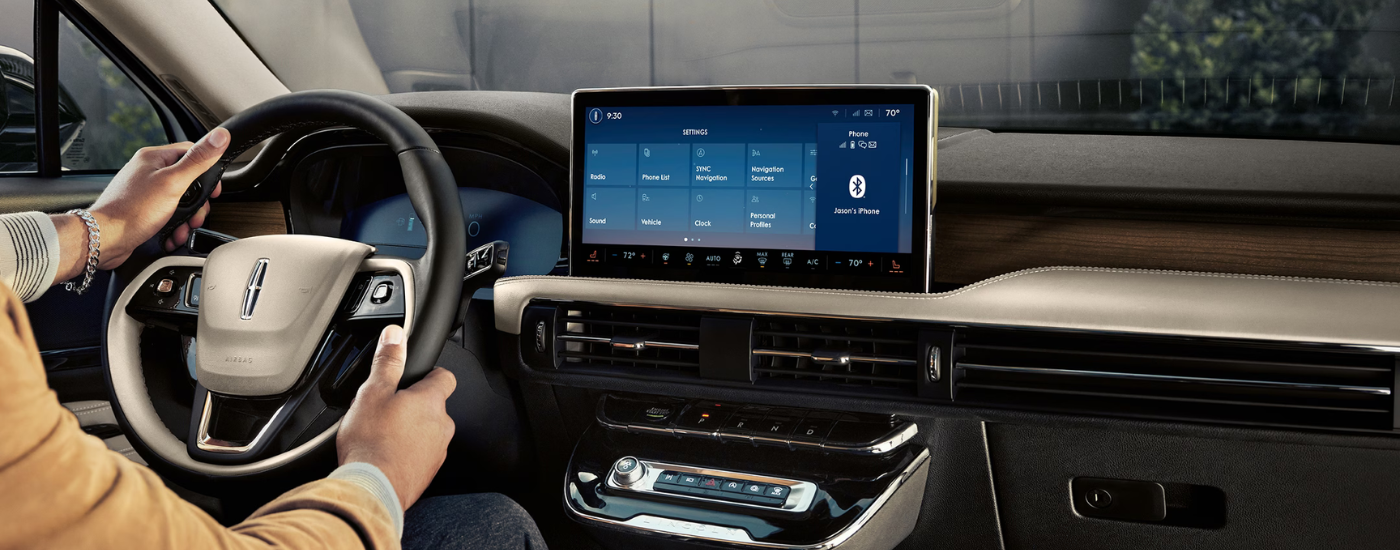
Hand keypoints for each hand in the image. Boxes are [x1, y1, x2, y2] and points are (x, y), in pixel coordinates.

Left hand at [53, 128, 229, 280]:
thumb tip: (220, 136)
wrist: (105, 239)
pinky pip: (168, 214)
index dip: (207, 171)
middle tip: (196, 214)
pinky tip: (172, 234)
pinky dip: (174, 225)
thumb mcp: (173, 183)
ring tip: (183, 227)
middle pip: (188, 180)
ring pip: (180, 200)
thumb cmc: (132, 211)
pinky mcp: (144, 209)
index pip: (191, 152)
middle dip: (197, 202)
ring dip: (186, 218)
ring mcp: (145, 191)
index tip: (213, 189)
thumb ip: (198, 160)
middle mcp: (148, 172)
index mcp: (153, 158)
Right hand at [337, 325, 456, 509]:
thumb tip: (395, 335)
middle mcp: (441, 426)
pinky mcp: (428, 473)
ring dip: (411, 430)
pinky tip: (386, 454)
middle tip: (388, 408)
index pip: (445, 377)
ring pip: (428, 432)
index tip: (418, 375)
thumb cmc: (371, 443)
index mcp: (431, 401)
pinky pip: (421, 455)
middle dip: (415, 406)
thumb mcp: (372, 393)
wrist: (371, 489)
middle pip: (434, 407)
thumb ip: (387, 362)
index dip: (431, 374)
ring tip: (383, 434)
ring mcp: (437, 451)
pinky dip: (407, 452)